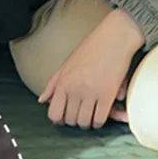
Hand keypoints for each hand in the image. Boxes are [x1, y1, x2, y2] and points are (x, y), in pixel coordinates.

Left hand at [39, 8, 143, 128]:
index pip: (54, 113)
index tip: (66, 117)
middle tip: (81, 115)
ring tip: (91, 115)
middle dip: (75, 121)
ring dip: (88, 122)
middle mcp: (74, 89)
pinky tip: (101, 114)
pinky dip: (100, 121)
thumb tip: (41, 99)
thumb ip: (53, 83)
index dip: (60, 119)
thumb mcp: (67, 63)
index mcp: (63, 82)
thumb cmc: (92, 47)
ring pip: (84, 122)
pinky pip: (100, 119)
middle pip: (70, 120)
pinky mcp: (107, 95)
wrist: (115, 36)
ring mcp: (91, 93)